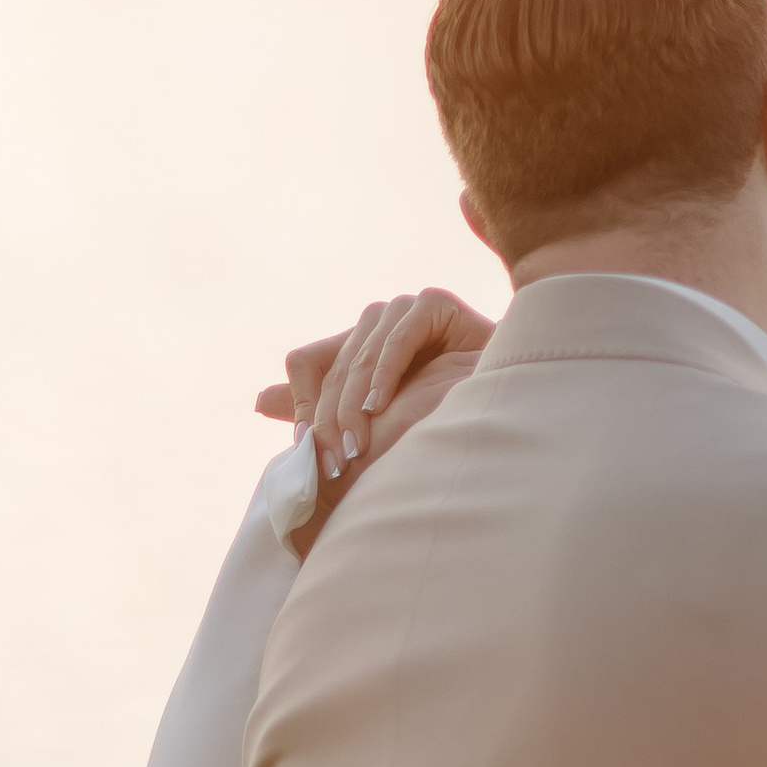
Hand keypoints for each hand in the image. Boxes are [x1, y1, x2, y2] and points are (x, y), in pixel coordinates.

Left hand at [257, 288, 495, 487]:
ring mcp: (403, 310)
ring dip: (354, 405)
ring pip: (359, 355)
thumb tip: (259, 400)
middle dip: (330, 420)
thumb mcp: (370, 421)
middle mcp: (374, 324)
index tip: (308, 447)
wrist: (507, 402)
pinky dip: (385, 375)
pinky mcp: (432, 304)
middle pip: (331, 367)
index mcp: (355, 347)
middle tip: (334, 462)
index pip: (304, 363)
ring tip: (357, 446)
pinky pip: (398, 338)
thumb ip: (317, 408)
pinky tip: (380, 407)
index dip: (303, 403)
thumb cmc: (442, 413)